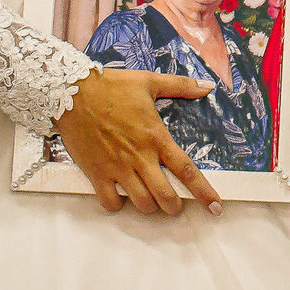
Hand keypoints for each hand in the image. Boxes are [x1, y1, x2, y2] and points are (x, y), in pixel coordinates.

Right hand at [56, 68, 223, 217]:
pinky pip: (111, 202)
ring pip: (141, 203)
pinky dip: (119, 205)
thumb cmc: (112, 86)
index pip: (186, 170)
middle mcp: (139, 157)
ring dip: (150, 207)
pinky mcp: (97, 173)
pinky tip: (122, 197)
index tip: (215, 207)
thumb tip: (207, 86)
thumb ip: (181, 86)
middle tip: (176, 206)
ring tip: (152, 202)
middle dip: (174, 207)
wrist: (74, 93)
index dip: (204, 192)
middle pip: (165, 196)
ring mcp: (117, 168)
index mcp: (156, 137)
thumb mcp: (150, 81)